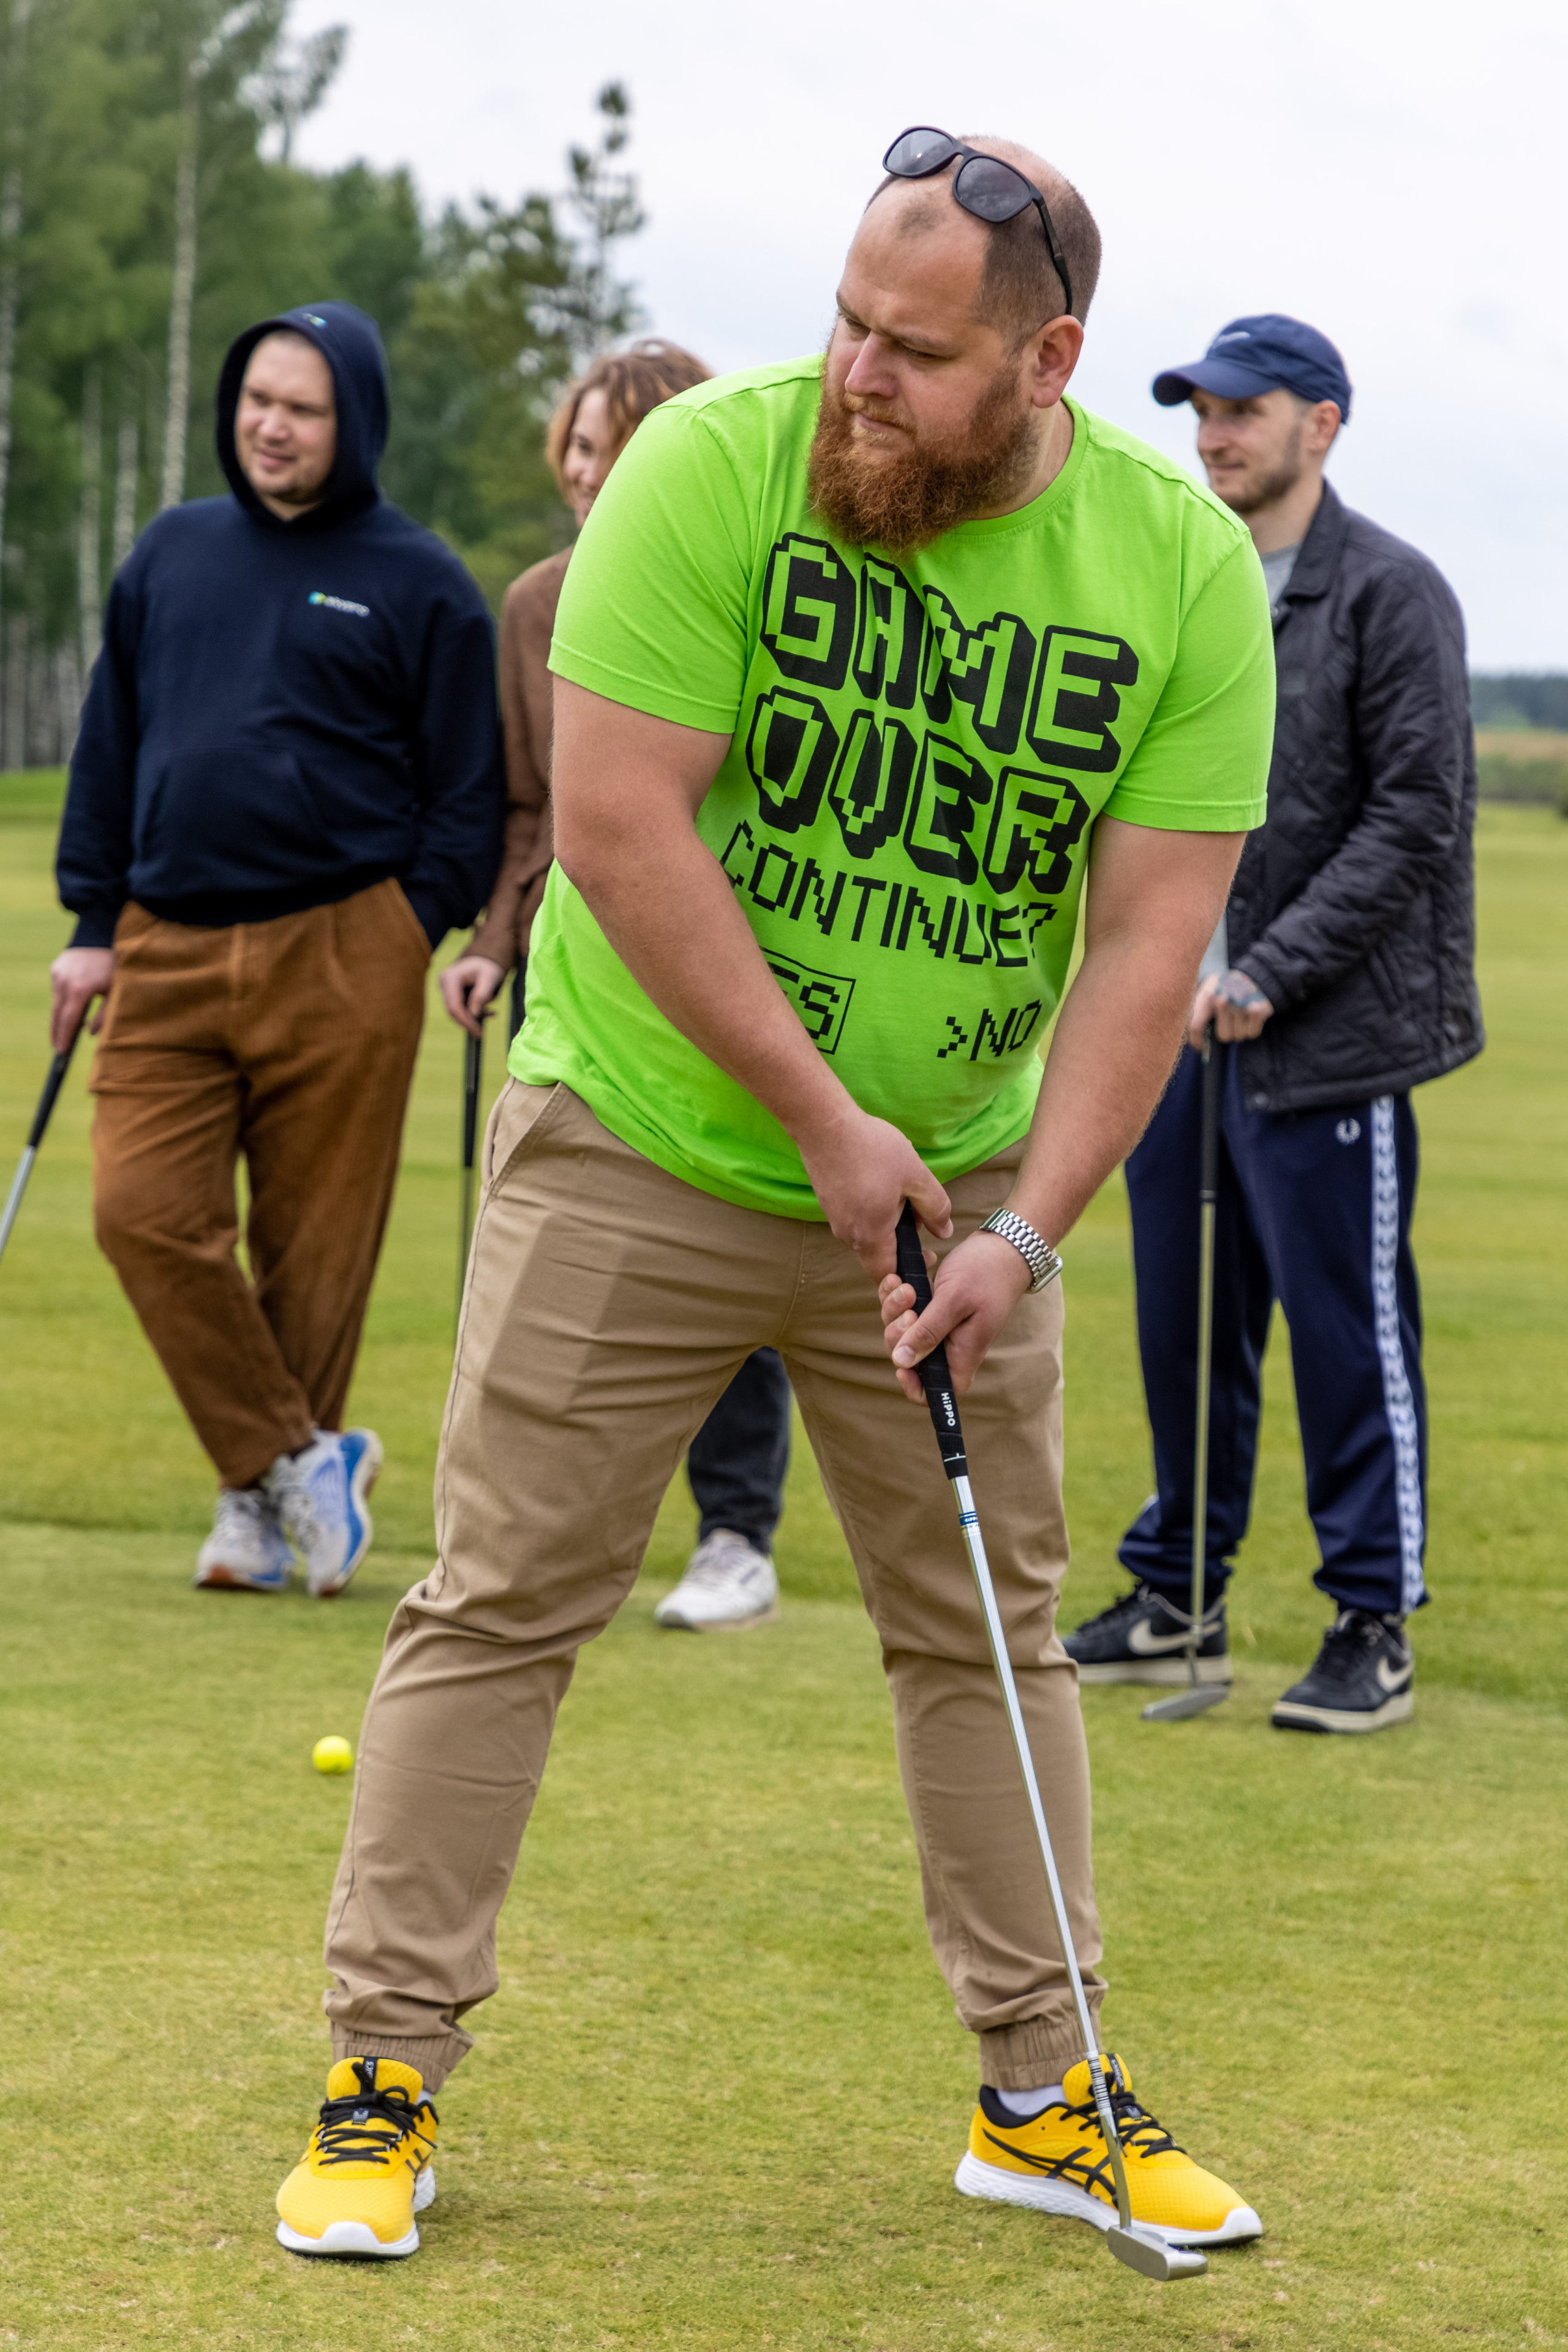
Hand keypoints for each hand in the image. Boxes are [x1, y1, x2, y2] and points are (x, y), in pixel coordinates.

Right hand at [49, 947, 114, 1052]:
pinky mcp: (56, 967)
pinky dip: (62, 1000)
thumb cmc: (116, 967)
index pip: (68, 1020)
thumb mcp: (116, 993)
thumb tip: (88, 1034)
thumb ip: (104, 1016)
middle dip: (56, 1031)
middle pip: (56, 1013)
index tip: (60, 1052)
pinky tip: (68, 1009)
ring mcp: (57, 973)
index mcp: (80, 989)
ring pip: (55, 1001)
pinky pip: (57, 989)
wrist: (105, 937)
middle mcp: (64, 981)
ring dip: (59, 1016)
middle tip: (57, 1048)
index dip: (64, 1037)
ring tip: (62, 1032)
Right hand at [438, 953, 507, 1038]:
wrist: (484, 959)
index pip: (454, 1006)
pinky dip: (473, 1012)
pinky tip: (488, 1012)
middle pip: (452, 1010)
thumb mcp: (490, 978)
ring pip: (456, 1011)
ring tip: (491, 1013)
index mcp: (451, 978)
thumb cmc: (488, 966)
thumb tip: (474, 1014)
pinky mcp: (451, 994)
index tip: (478, 1031)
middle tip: (482, 1032)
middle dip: (468, 1022)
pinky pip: (460, 1008)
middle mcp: (444, 983)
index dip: (466, 1021)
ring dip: (473, 1017)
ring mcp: (446, 989)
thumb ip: (482, 995)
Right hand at [794, 1100, 951, 1281]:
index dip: (908, 1271)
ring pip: (866, 1233)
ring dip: (886, 1221)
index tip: (927, 1254)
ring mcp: (834, 1218)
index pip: (887, 1273)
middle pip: (878, 1253)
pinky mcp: (828, 1201)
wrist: (824, 1124)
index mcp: (871, 1234)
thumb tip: (943, 1232)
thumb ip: (935, 1208)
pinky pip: (854, 1216)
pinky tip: (878, 1178)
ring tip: (898, 1188)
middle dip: (901, 1239)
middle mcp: (848, 1233)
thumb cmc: (871, 1149)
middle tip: (915, 1210)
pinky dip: (871, 1208)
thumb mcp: (916, 1176)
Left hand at [878, 1228, 1032, 1401]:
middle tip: (908, 1307)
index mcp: (962, 1352)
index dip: (916, 1387)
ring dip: (894, 1310)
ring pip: (903, 1332)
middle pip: (911, 1360)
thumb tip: (901, 1362)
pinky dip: (896, 1296)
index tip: (901, 1366)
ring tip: (904, 1286)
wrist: (1002, 1244)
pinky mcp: (932, 1307)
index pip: (938, 1391)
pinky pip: (904, 1310)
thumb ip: (928, 1332)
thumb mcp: (954, 1300)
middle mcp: (951, 1344)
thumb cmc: (986, 1272)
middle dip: (898, 1335)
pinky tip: (900, 1277)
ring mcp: (941, 1325)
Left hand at [1188, 967, 1272, 1048]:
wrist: (1254, 974)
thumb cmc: (1226, 988)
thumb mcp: (1207, 991)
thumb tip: (1189, 1037)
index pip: (1196, 1026)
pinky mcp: (1259, 1010)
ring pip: (1239, 1036)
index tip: (1199, 1047)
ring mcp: (1242, 1005)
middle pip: (1224, 1036)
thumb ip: (1197, 1011)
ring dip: (1240, 1029)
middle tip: (1230, 1020)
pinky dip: (1252, 1027)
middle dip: (1227, 1031)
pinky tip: (1250, 1015)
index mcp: (1208, 996)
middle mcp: (1224, 1000)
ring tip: (1241, 1014)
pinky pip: (1252, 1033)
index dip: (1196, 1041)